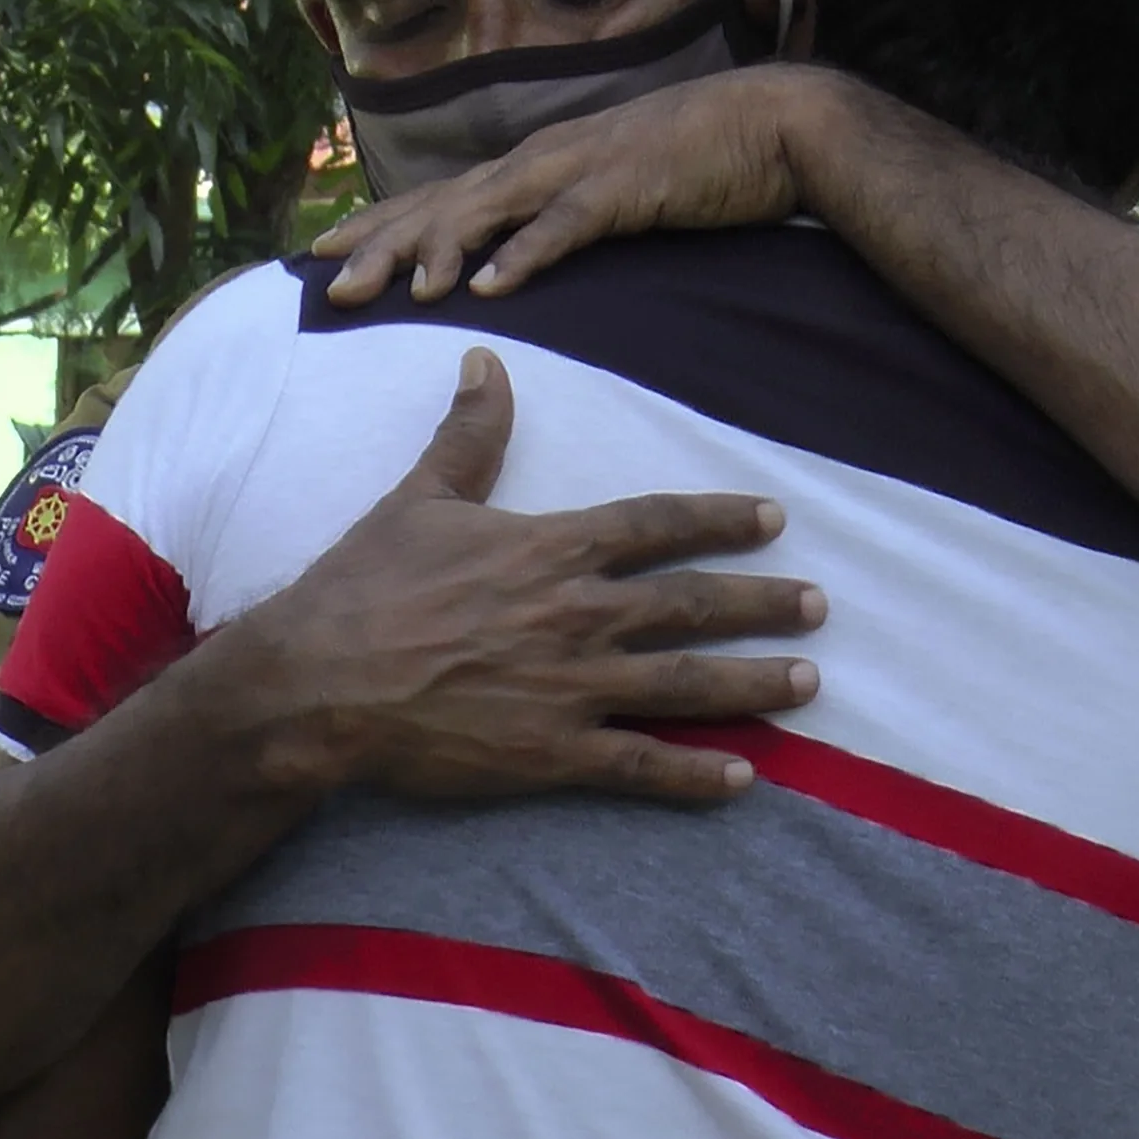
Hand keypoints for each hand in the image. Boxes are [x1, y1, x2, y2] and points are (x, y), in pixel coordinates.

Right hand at [240, 349, 825, 802]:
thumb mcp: (420, 499)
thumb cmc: (365, 587)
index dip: (720, 520)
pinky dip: (696, 774)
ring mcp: (571, 687)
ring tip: (809, 681)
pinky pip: (641, 764)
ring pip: (686, 681)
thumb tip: (485, 360)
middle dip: (762, 603)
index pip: (657, 524)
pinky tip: (745, 778)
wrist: (319, 682)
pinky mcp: (552, 753)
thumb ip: (469, 435)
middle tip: (819, 605)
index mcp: (552, 547)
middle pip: (692, 603)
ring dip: (754, 682)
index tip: (773, 518)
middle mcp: (578, 613)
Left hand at [316, 67, 842, 303]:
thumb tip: (519, 253)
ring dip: (438, 249)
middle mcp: (545, 158)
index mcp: (539, 162)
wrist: (776, 123)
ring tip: (394, 290)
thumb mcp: (614, 186)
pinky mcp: (627, 189)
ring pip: (490, 210)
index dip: (381, 224)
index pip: (442, 196)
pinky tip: (488, 288)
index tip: (322, 254)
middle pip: (447, 203)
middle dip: (383, 242)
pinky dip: (524, 255)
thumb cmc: (699, 159)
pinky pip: (564, 226)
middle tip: (326, 282)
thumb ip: (565, 211)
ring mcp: (583, 169)